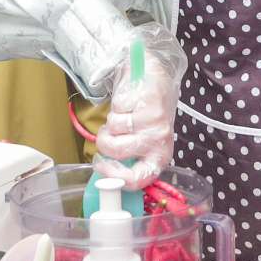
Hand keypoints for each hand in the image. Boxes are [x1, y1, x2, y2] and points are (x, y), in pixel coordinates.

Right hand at [93, 56, 174, 189]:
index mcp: (159, 157)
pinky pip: (116, 109)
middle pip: (116, 150)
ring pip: (112, 129)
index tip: (100, 167)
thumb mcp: (143, 143)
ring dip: (110, 122)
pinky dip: (116, 106)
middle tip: (107, 134)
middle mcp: (159, 141)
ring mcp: (153, 121)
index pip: (136, 179)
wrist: (156, 81)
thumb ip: (129, 160)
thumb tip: (107, 177)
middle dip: (104, 141)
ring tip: (122, 116)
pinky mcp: (145, 101)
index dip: (113, 176)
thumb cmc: (148, 116)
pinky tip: (128, 103)